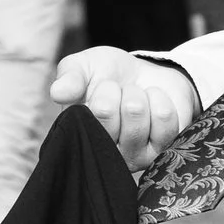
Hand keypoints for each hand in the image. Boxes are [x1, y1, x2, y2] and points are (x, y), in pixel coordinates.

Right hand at [48, 47, 195, 169]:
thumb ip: (70, 76)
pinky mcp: (165, 150)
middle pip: (110, 116)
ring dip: (141, 95)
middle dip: (120, 92)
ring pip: (138, 118)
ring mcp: (137, 156)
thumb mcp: (84, 67)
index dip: (103, 93)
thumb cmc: (109, 75)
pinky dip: (160, 99)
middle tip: (122, 94)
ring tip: (138, 98)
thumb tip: (58, 92)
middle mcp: (108, 154)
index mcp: (83, 138)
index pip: (90, 116)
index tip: (105, 89)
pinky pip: (164, 118)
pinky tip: (155, 103)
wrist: (146, 74)